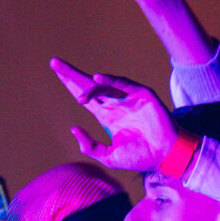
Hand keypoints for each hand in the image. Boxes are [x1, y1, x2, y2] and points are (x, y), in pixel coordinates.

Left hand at [49, 59, 177, 171]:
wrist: (165, 157)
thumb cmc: (140, 157)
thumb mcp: (108, 156)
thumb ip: (90, 146)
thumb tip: (74, 129)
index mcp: (108, 116)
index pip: (85, 97)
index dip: (70, 85)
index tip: (56, 72)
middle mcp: (116, 104)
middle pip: (89, 85)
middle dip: (71, 75)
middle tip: (54, 63)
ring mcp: (129, 98)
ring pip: (105, 85)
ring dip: (90, 87)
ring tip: (80, 96)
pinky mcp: (142, 95)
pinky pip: (124, 85)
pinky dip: (111, 81)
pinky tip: (97, 79)